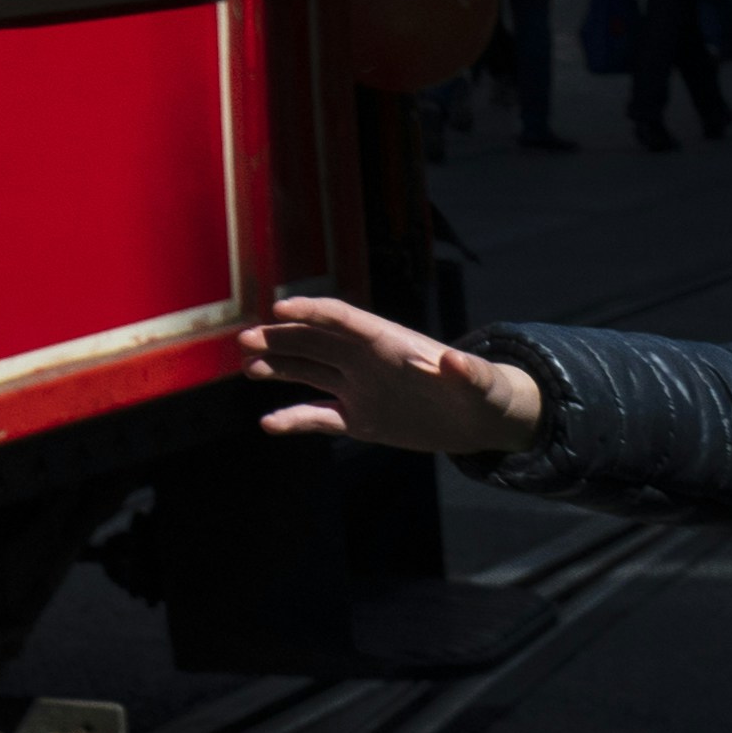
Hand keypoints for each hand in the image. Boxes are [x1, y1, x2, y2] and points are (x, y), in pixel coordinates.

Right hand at [246, 290, 548, 457]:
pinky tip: (268, 424)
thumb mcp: (481, 382)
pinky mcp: (360, 417)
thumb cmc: (484, 392)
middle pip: (314, 341)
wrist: (481, 421)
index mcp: (389, 341)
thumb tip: (453, 361)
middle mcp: (366, 360)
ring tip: (248, 367)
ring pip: (308, 371)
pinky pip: (319, 415)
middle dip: (280, 337)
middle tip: (246, 340)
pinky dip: (294, 419)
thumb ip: (468, 371)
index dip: (312, 311)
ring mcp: (359, 388)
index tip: (280, 308)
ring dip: (278, 367)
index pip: (343, 318)